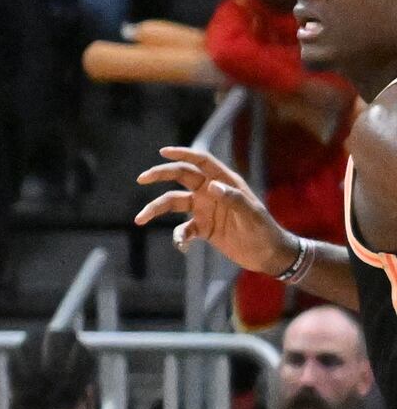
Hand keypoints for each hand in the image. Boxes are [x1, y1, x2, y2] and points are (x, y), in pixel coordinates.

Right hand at [136, 144, 302, 278]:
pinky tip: (181, 245)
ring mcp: (205, 210)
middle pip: (181, 177)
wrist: (269, 255)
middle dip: (160, 175)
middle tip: (142, 178)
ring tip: (140, 219)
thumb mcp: (252, 215)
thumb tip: (211, 186)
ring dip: (156, 209)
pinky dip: (178, 237)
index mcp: (225, 183)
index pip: (202, 162)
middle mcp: (211, 193)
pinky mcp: (203, 228)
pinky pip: (183, 229)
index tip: (163, 152)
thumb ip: (233, 199)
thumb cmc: (265, 231)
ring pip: (173, 203)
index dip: (183, 154)